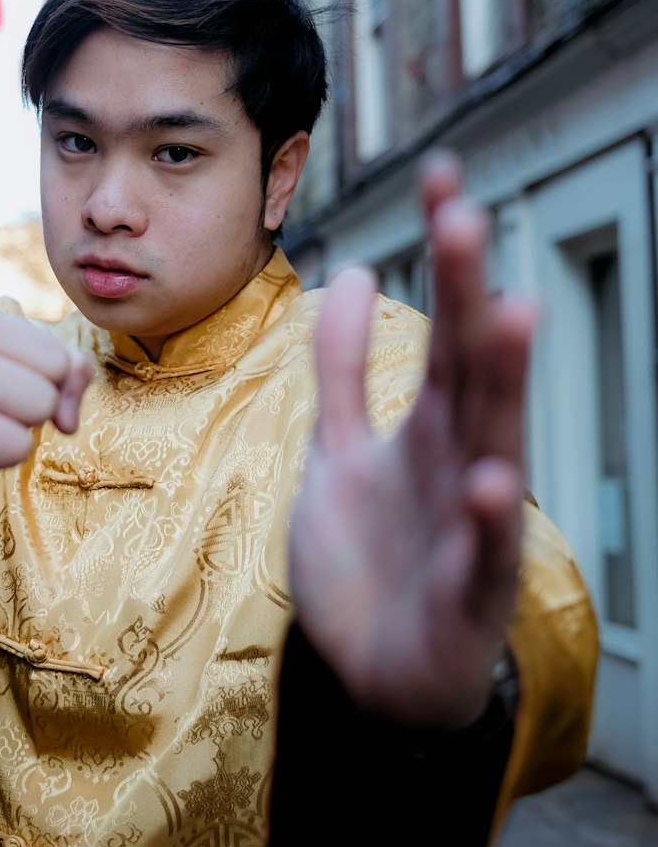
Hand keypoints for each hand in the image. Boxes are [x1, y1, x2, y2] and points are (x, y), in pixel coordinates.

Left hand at [288, 155, 535, 729]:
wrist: (375, 671)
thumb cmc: (369, 555)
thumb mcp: (339, 449)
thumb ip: (344, 366)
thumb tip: (352, 269)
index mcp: (429, 425)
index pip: (441, 325)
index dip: (441, 257)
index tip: (439, 176)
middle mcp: (458, 460)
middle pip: (468, 368)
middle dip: (466, 295)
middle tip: (463, 215)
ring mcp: (468, 525)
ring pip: (491, 444)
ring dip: (500, 383)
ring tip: (507, 314)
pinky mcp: (466, 593)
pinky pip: (480, 554)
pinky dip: (487, 520)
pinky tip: (487, 481)